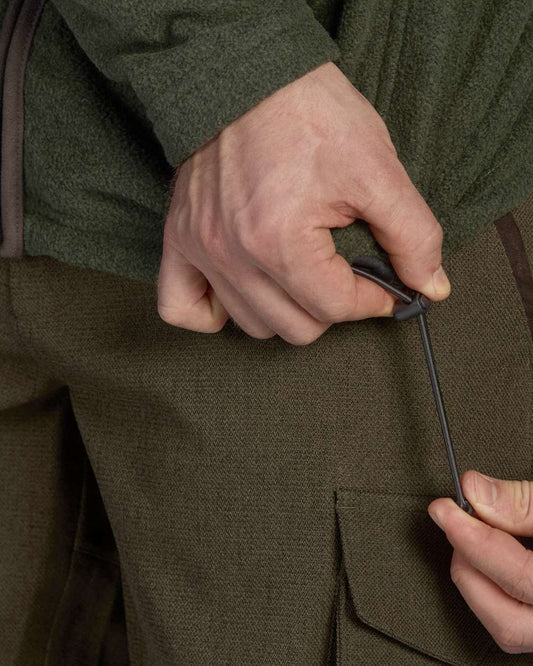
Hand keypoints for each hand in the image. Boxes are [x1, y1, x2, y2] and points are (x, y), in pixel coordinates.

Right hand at [158, 61, 450, 344]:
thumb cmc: (311, 114)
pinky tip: (243, 293)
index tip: (384, 282)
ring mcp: (200, 250)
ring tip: (301, 274)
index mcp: (280, 240)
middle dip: (333, 306)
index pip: (337, 308)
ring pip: (252, 325)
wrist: (248, 75)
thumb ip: (413, 235)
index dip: (374, 299)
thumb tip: (431, 287)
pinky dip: (213, 314)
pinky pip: (182, 308)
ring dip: (286, 309)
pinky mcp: (178, 240)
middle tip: (344, 273)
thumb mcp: (377, 168)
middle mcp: (232, 255)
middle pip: (297, 328)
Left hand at [428, 471, 532, 653]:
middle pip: (503, 618)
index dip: (471, 538)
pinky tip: (486, 562)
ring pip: (504, 629)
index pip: (515, 574)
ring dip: (476, 582)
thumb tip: (473, 489)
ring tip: (474, 540)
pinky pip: (511, 623)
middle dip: (469, 568)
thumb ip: (521, 502)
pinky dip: (490, 591)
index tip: (443, 509)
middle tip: (458, 525)